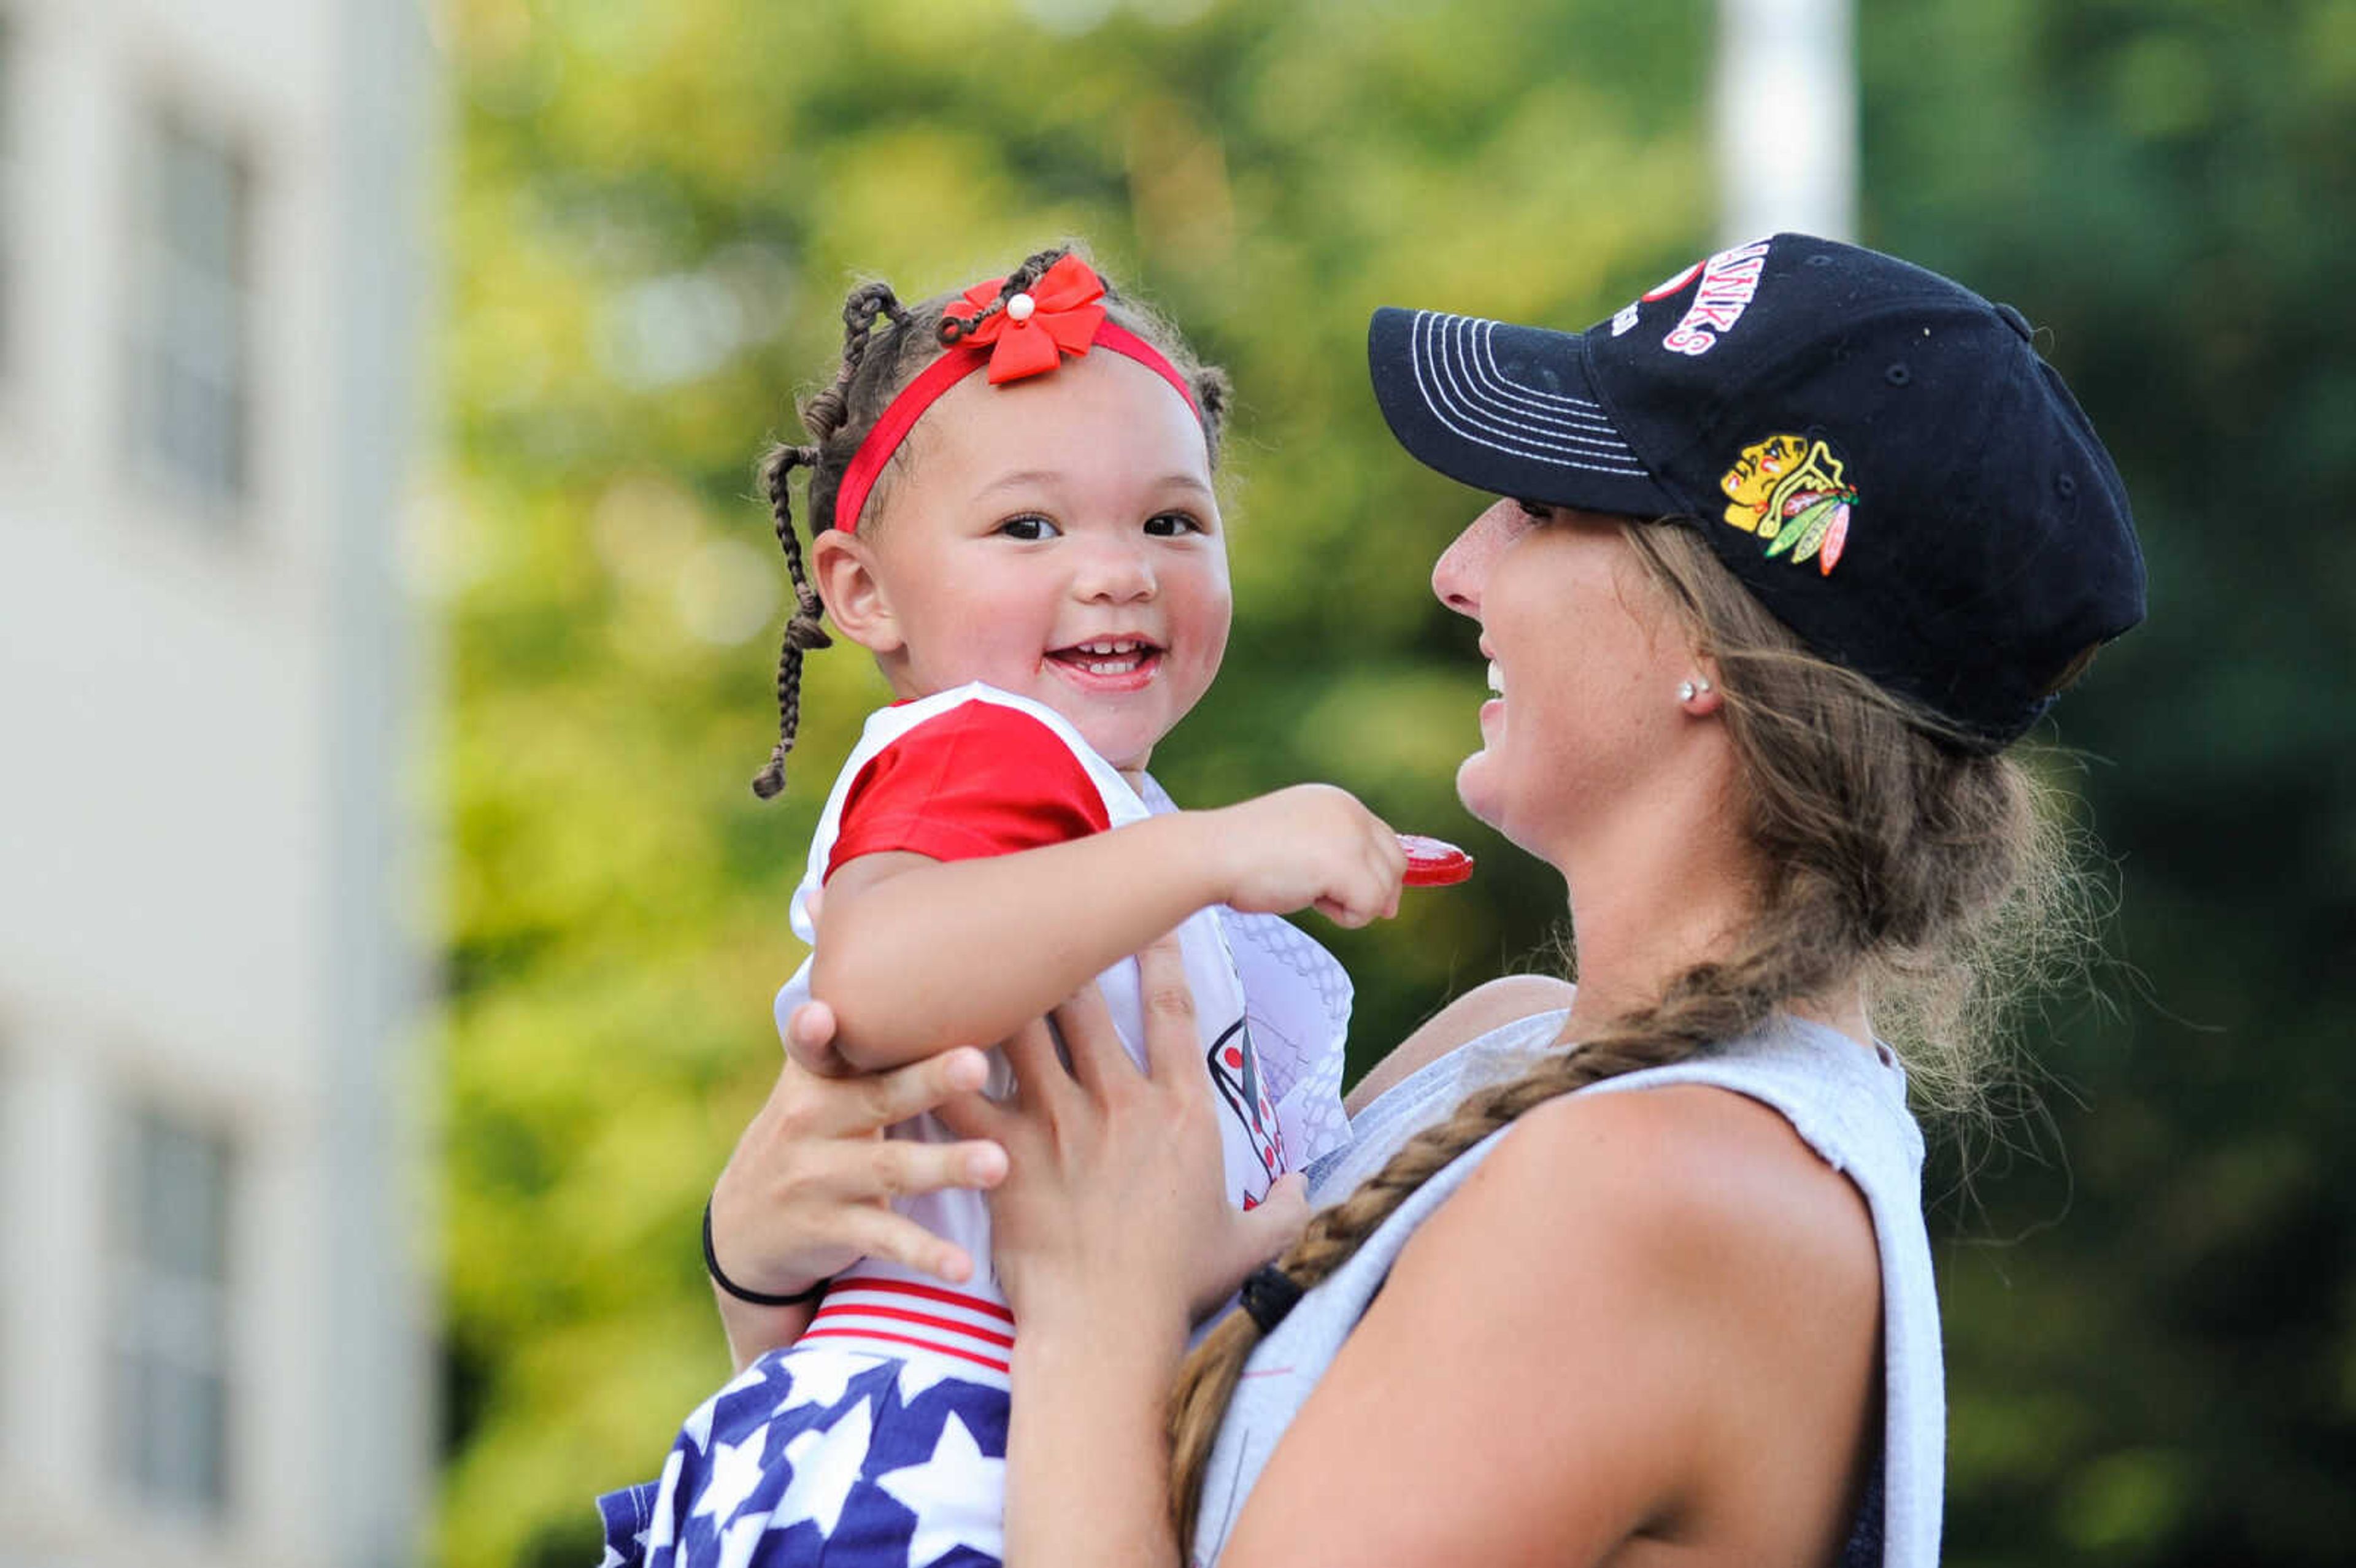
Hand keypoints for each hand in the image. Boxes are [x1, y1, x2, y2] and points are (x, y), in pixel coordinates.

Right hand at [710, 1000, 1008, 1295]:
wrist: (745, 1228)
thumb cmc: (811, 1127)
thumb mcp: (814, 1075)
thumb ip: (851, 1011)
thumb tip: (839, 901)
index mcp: (816, 1076)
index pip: (816, 1046)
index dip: (815, 1029)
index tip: (821, 1014)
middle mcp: (811, 1122)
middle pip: (877, 1097)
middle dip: (927, 1080)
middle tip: (977, 1061)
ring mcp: (820, 1179)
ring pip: (890, 1170)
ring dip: (945, 1166)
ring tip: (996, 1163)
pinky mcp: (832, 1229)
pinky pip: (886, 1240)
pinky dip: (926, 1255)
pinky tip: (963, 1268)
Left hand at [941, 935, 1310, 1333]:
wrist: (1108, 1334)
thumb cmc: (1175, 1289)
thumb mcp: (1249, 1244)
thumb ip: (1282, 1206)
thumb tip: (1303, 1182)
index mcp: (1182, 1112)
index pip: (1175, 1011)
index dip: (1161, 954)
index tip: (1151, 916)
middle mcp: (1119, 1104)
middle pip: (1085, 1002)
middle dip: (1063, 955)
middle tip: (1041, 919)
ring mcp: (1058, 1126)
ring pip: (1023, 1030)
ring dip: (1002, 993)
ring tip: (978, 957)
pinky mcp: (1005, 1157)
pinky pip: (964, 1094)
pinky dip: (942, 1062)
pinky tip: (920, 1028)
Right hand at [1204, 783, 1406, 927]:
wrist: (1212, 855)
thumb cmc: (1243, 856)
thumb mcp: (1299, 845)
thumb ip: (1338, 861)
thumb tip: (1391, 904)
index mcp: (1337, 801)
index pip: (1383, 840)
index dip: (1378, 874)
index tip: (1357, 896)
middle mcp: (1350, 811)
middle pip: (1395, 864)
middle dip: (1374, 893)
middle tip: (1334, 903)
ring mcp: (1350, 835)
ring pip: (1384, 889)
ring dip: (1352, 906)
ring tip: (1308, 894)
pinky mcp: (1346, 863)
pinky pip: (1370, 907)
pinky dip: (1345, 918)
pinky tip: (1310, 902)